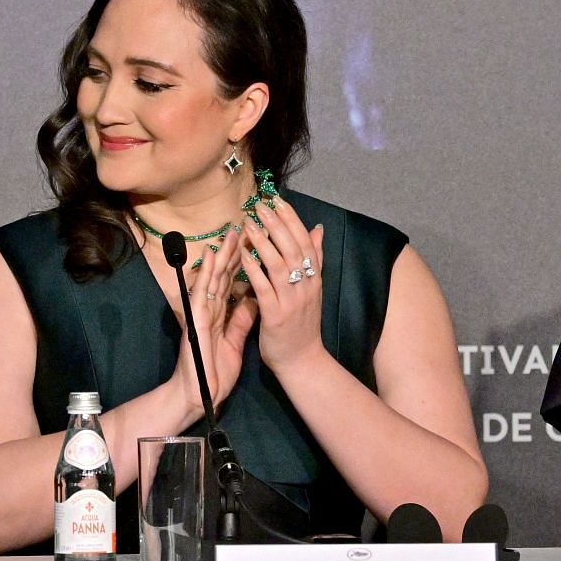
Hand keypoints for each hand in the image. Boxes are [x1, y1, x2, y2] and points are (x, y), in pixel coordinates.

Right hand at [169, 234, 255, 420]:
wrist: (200, 396)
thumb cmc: (215, 372)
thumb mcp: (236, 341)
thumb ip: (243, 319)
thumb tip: (254, 298)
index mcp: (220, 313)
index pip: (234, 281)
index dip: (244, 260)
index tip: (256, 240)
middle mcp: (210, 308)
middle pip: (224, 274)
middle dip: (235, 251)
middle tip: (245, 226)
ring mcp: (201, 312)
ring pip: (213, 277)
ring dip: (222, 255)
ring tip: (230, 232)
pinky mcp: (195, 320)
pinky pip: (202, 293)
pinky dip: (207, 272)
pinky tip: (211, 256)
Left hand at [238, 197, 327, 371]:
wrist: (302, 360)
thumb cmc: (303, 322)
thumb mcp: (313, 288)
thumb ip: (314, 258)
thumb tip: (318, 229)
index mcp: (314, 277)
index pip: (304, 241)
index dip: (291, 218)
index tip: (277, 200)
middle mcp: (306, 285)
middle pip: (292, 248)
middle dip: (276, 223)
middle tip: (260, 205)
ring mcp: (292, 300)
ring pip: (277, 264)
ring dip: (263, 241)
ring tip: (249, 223)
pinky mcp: (276, 315)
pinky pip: (263, 287)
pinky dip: (253, 269)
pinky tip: (243, 255)